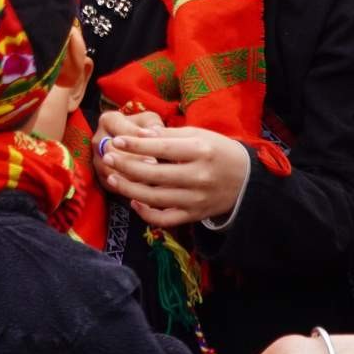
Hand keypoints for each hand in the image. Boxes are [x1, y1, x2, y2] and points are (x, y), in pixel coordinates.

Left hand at [99, 124, 251, 227]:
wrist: (246, 180)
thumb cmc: (218, 150)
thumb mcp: (199, 134)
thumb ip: (169, 134)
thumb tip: (139, 134)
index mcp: (200, 151)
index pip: (162, 147)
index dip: (136, 145)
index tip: (117, 141)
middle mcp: (198, 176)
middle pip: (154, 174)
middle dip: (126, 165)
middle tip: (108, 157)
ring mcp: (196, 199)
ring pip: (155, 198)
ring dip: (129, 189)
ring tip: (112, 178)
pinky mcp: (194, 215)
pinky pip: (166, 219)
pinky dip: (147, 214)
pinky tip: (134, 202)